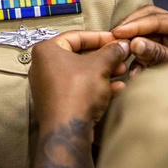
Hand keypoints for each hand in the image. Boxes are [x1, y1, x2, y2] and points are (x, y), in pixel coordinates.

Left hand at [30, 32, 129, 167]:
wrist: (67, 130)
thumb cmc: (77, 91)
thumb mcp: (99, 66)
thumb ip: (112, 51)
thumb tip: (123, 44)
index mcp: (47, 50)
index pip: (76, 36)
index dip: (100, 37)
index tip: (117, 40)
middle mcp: (43, 66)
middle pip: (79, 55)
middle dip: (104, 57)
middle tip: (122, 57)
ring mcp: (49, 86)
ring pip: (81, 73)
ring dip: (104, 72)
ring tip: (123, 71)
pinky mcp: (57, 102)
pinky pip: (78, 88)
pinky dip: (96, 87)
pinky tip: (117, 88)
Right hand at [111, 5, 167, 75]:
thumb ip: (158, 54)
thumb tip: (133, 43)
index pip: (157, 18)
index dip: (135, 25)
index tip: (116, 33)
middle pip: (151, 18)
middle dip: (132, 29)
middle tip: (113, 39)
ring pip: (149, 33)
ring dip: (136, 46)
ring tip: (123, 60)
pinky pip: (153, 47)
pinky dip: (143, 58)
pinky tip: (135, 72)